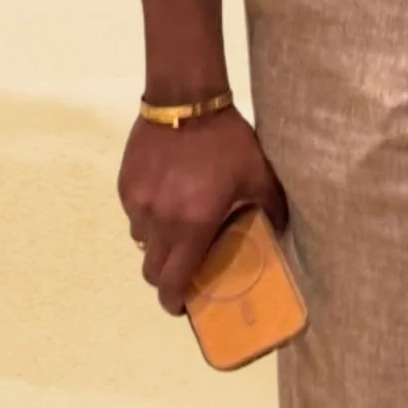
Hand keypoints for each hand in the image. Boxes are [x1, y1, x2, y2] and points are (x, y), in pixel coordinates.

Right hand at [118, 107, 288, 314]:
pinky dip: (148, 216)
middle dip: (166, 278)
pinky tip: (166, 197)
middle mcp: (160, 221)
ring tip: (177, 227)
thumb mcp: (257, 172)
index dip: (174, 302)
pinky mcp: (125, 186)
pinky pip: (134, 214)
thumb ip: (271, 204)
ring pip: (142, 242)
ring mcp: (138, 204)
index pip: (173, 281)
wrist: (185, 101)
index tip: (183, 306)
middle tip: (182, 271)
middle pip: (152, 270)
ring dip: (157, 244)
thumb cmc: (226, 139)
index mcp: (193, 224)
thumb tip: (282, 227)